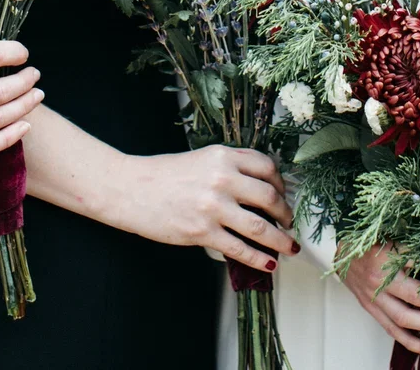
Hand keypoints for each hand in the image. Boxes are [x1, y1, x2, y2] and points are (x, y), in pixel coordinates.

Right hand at [118, 146, 297, 272]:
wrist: (130, 189)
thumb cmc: (163, 174)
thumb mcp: (201, 158)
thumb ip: (230, 165)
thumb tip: (260, 184)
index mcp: (223, 156)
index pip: (267, 167)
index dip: (281, 184)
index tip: (283, 195)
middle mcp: (222, 179)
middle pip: (270, 197)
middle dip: (285, 213)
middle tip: (290, 222)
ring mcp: (213, 207)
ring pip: (260, 227)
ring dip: (280, 240)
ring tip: (289, 247)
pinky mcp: (202, 232)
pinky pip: (239, 249)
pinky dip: (258, 259)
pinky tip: (268, 264)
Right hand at [341, 245, 419, 357]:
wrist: (340, 252)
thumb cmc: (370, 239)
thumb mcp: (393, 233)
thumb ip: (419, 242)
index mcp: (386, 255)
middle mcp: (380, 279)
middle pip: (419, 294)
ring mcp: (375, 298)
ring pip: (407, 318)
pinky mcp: (372, 310)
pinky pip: (393, 330)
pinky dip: (412, 342)